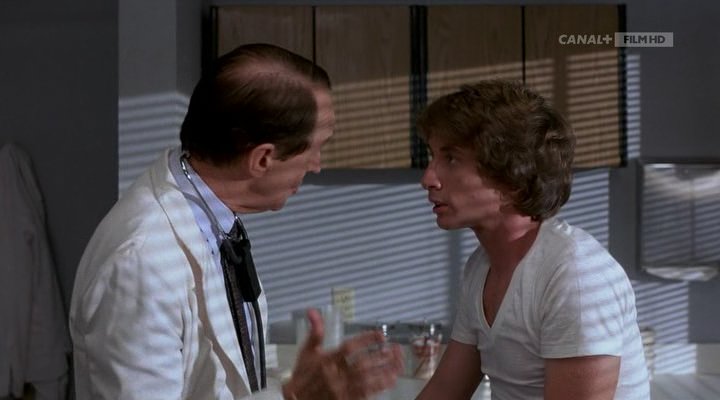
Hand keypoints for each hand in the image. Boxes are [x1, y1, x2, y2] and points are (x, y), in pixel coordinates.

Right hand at [282, 309, 403, 399]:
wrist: (296, 399)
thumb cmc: (303, 374)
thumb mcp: (307, 351)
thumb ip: (315, 331)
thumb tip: (313, 311)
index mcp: (327, 360)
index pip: (349, 347)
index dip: (366, 340)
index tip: (380, 335)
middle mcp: (336, 374)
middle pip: (362, 364)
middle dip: (381, 356)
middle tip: (395, 349)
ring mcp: (342, 389)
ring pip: (368, 380)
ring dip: (385, 371)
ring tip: (398, 362)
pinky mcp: (347, 399)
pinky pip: (367, 393)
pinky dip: (381, 386)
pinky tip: (391, 379)